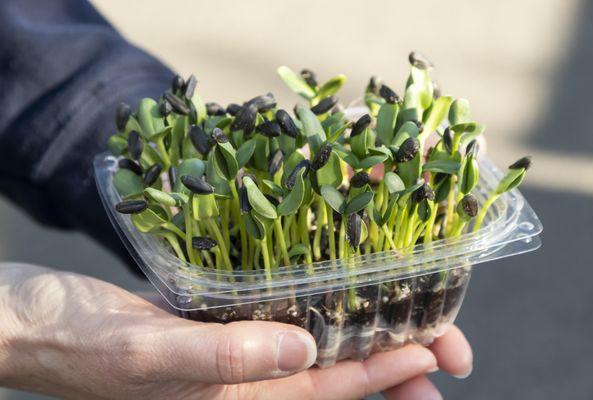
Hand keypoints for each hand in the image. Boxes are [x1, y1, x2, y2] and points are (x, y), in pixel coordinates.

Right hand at [0, 263, 471, 398]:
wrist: (24, 322)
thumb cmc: (72, 338)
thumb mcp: (143, 347)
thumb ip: (221, 357)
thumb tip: (304, 350)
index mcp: (226, 396)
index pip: (322, 389)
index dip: (380, 373)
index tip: (432, 354)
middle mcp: (234, 382)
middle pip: (327, 379)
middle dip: (387, 369)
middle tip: (443, 351)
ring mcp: (222, 355)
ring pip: (307, 355)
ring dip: (356, 341)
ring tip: (405, 325)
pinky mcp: (206, 325)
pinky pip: (273, 327)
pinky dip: (310, 314)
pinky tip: (327, 297)